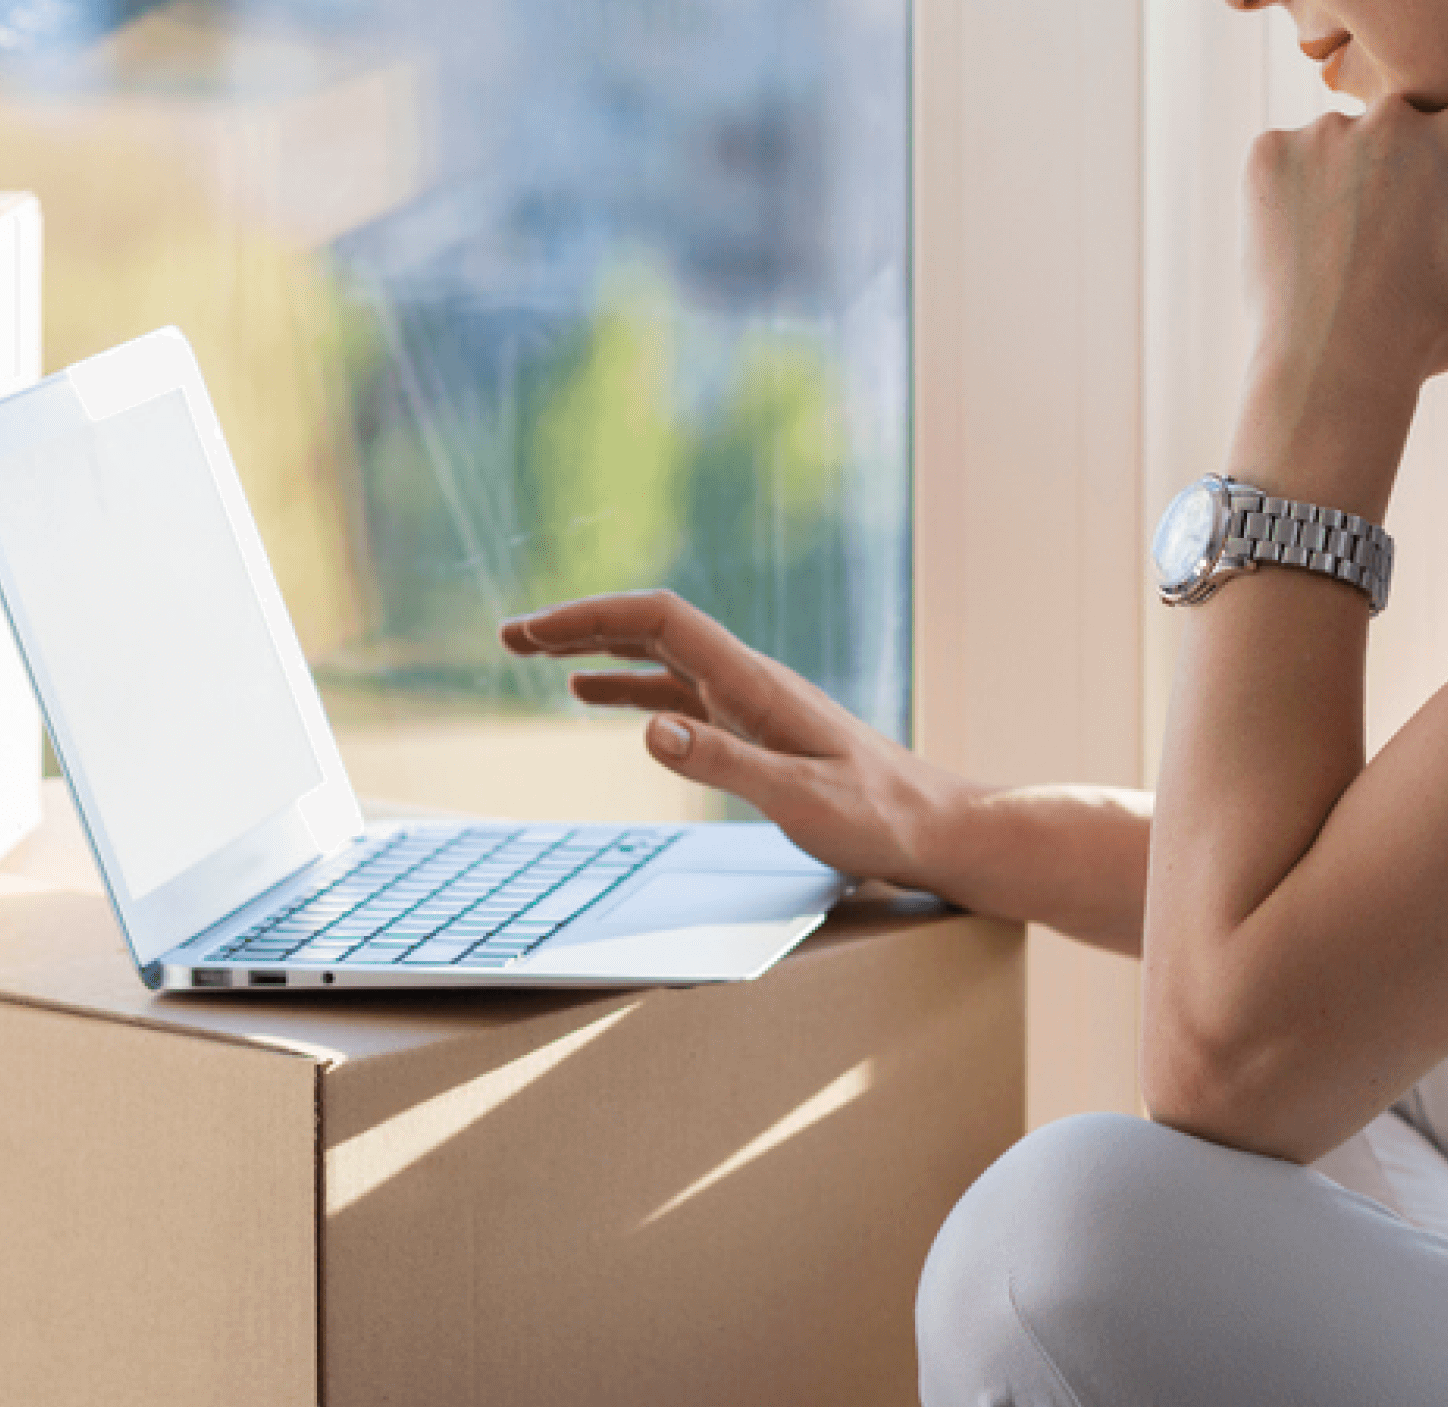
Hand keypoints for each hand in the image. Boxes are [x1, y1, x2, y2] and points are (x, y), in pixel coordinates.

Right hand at [498, 589, 966, 889]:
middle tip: (510, 636)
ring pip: (658, 658)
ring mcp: (749, 703)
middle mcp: (748, 680)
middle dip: (579, 625)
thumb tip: (647, 729)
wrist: (937, 828)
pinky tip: (593, 697)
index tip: (535, 631)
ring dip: (596, 650)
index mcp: (756, 683)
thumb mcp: (802, 799)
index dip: (593, 617)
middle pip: (650, 629)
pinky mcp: (753, 729)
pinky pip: (675, 693)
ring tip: (534, 655)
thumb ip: (725, 764)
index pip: (661, 622)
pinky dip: (627, 687)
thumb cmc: (880, 819)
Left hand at [1242, 100, 1447, 397]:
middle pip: (1396, 133)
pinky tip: (1306, 248)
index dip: (1445, 192)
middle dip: (1393, 181)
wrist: (1337, 370)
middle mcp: (1391, 115)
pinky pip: (1282, 162)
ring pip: (1339, 148)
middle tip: (1387, 253)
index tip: (1431, 242)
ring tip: (1346, 257)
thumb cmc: (1438, 323)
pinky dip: (1290, 198)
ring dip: (1341, 189)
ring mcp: (1322, 132)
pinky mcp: (1264, 153)